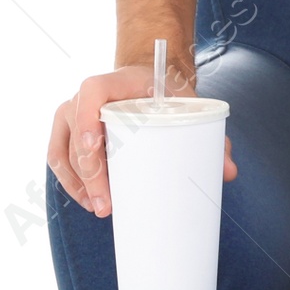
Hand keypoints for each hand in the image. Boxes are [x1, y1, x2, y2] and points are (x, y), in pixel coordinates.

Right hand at [48, 61, 237, 216]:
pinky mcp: (67, 132)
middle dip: (89, 173)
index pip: (92, 92)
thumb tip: (230, 172)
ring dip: (78, 183)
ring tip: (100, 208)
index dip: (88, 117)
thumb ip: (213, 135)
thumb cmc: (167, 95)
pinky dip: (71, 182)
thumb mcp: (188, 105)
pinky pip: (59, 158)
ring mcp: (71, 114)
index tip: (96, 146)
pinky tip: (88, 201)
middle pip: (76, 132)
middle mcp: (84, 97)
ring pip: (63, 151)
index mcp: (113, 82)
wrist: (147, 81)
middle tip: (107, 203)